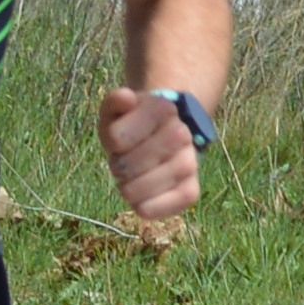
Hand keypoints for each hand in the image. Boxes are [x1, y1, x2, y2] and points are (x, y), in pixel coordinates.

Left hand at [100, 84, 202, 243]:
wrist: (160, 141)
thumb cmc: (132, 126)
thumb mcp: (117, 111)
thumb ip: (114, 102)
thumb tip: (127, 97)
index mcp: (163, 108)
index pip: (118, 138)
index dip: (112, 144)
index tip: (119, 141)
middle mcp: (182, 134)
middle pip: (131, 164)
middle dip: (120, 167)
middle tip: (123, 164)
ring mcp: (190, 162)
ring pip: (150, 185)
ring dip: (131, 188)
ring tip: (132, 180)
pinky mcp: (191, 190)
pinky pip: (173, 202)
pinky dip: (152, 207)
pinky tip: (142, 202)